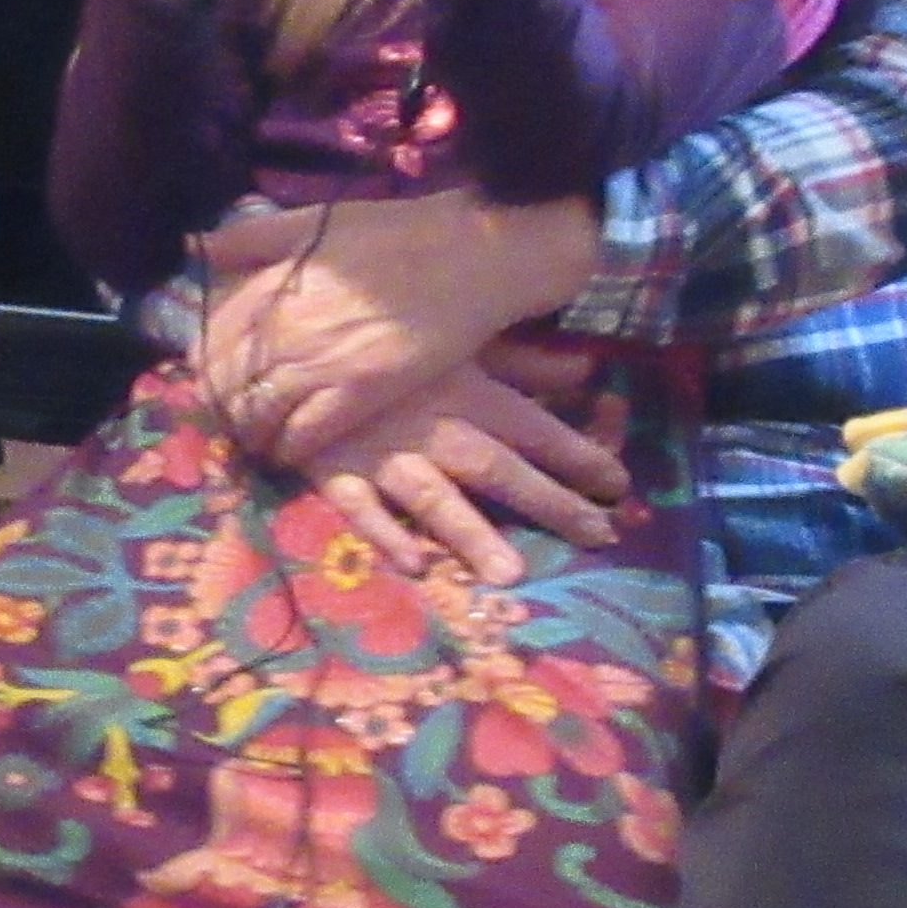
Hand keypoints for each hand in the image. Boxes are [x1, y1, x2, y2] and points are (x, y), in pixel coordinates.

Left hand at [190, 190, 606, 469]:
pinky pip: (303, 438)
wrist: (469, 254)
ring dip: (251, 434)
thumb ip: (249, 238)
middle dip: (219, 408)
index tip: (209, 380)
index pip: (205, 344)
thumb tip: (192, 248)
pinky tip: (291, 451)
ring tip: (259, 438)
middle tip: (231, 418)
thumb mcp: (312, 222)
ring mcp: (319, 363)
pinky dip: (289, 450)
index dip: (201, 370)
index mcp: (268, 286)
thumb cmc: (393, 234)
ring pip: (256, 418)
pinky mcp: (359, 394)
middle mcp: (283, 328)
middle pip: (222, 387)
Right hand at [292, 355, 635, 581]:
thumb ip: (522, 361)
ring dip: (472, 533)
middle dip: (549, 501)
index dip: (579, 454)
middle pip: (497, 467)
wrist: (288, 333)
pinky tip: (415, 564)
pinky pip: (359, 507)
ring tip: (510, 574)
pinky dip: (386, 534)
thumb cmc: (383, 335)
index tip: (619, 485)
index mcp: (465, 387)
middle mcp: (431, 424)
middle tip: (597, 536)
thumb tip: (585, 374)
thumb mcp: (459, 338)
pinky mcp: (333, 469)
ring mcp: (381, 451)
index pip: (533, 426)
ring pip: (434, 495)